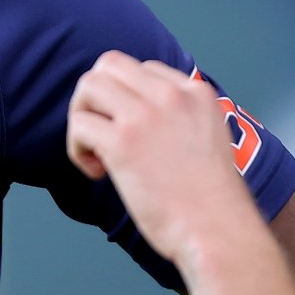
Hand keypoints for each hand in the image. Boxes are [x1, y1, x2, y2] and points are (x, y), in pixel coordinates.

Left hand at [66, 53, 261, 267]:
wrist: (217, 230)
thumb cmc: (212, 202)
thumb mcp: (210, 139)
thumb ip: (181, 120)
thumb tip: (140, 121)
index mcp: (196, 93)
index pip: (145, 70)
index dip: (128, 99)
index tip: (133, 133)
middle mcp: (171, 95)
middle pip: (110, 64)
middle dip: (96, 96)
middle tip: (101, 132)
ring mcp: (145, 116)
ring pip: (89, 85)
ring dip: (81, 116)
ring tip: (95, 149)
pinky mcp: (123, 143)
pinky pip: (79, 125)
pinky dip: (77, 149)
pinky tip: (98, 172)